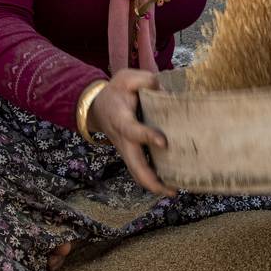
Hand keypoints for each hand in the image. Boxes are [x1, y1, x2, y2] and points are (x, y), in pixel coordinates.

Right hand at [84, 70, 176, 196]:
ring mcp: (126, 150)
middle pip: (134, 166)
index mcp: (121, 120)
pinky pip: (140, 170)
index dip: (147, 136)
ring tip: (173, 192)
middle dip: (151, 181)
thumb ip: (146, 80)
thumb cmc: (116, 91)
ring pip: (136, 173)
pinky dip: (153, 180)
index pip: (133, 131)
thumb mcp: (126, 78)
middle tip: (170, 191)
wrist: (97, 106)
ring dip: (153, 185)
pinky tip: (171, 183)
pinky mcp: (132, 154)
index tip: (163, 141)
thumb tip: (166, 92)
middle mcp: (123, 140)